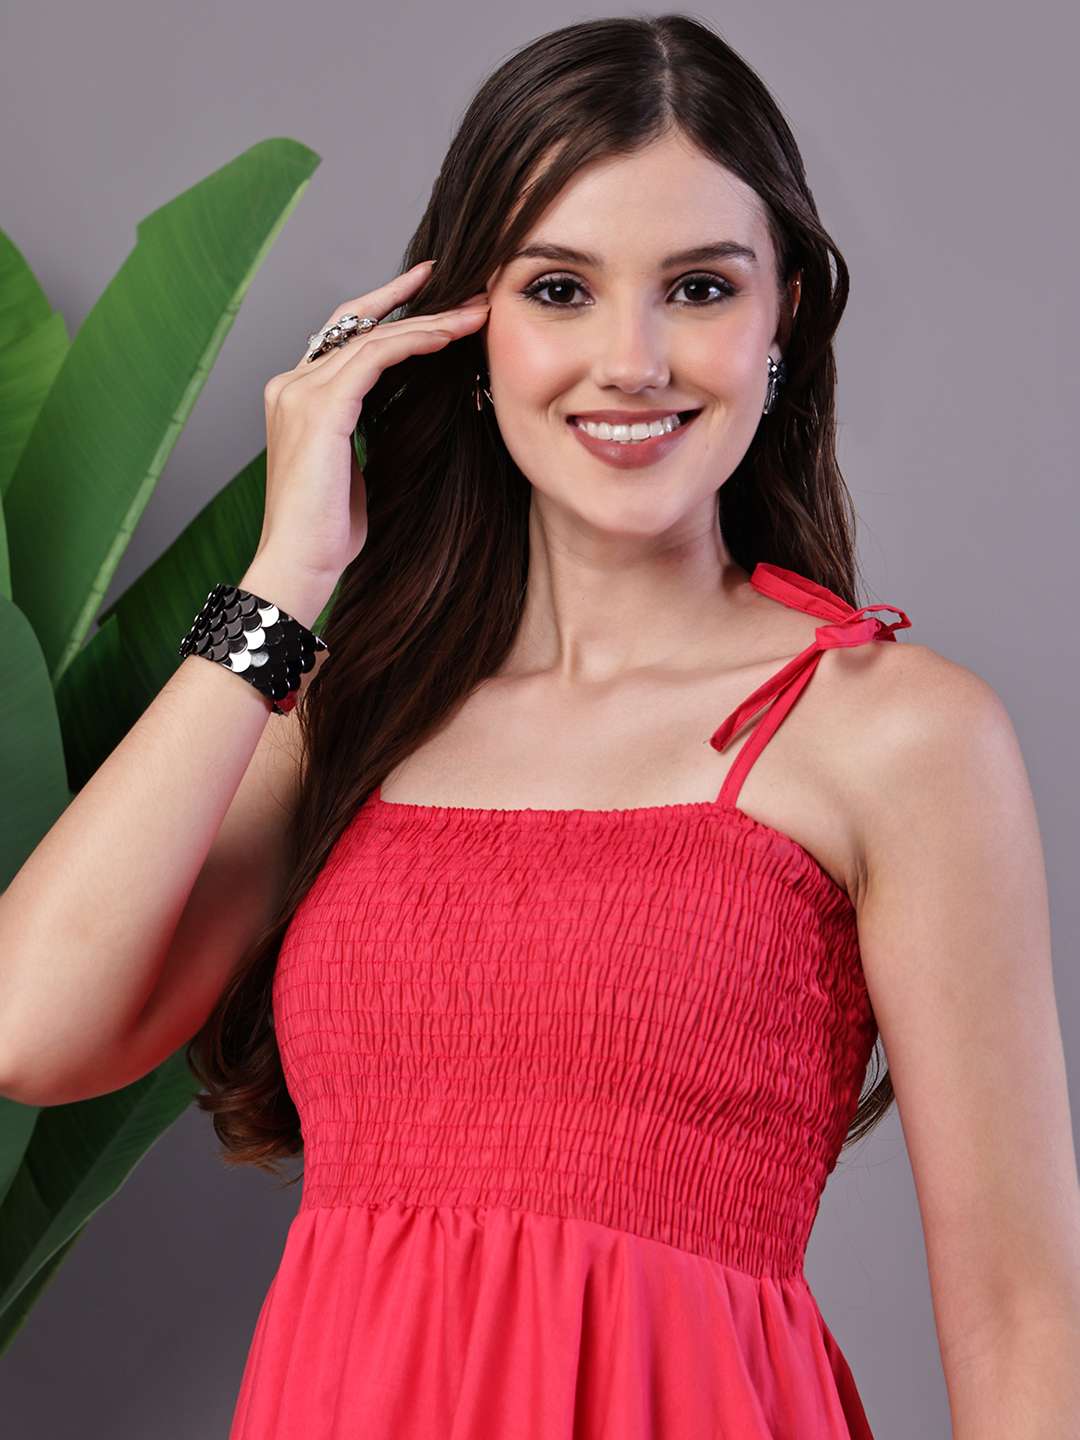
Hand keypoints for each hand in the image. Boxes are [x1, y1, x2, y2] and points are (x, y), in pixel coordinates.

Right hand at [256, 260, 488, 581]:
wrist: (299, 562)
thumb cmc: (327, 531)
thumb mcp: (349, 468)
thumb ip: (359, 431)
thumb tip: (397, 416)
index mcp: (295, 396)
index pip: (343, 335)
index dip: (387, 306)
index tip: (430, 290)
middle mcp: (290, 384)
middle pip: (360, 324)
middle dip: (417, 304)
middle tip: (468, 292)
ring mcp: (299, 392)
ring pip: (373, 337)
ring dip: (430, 321)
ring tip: (475, 313)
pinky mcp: (319, 408)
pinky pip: (373, 357)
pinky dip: (414, 341)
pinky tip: (447, 337)